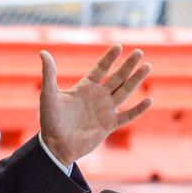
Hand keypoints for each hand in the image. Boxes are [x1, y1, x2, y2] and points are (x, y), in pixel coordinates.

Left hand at [39, 44, 151, 166]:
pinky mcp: (109, 125)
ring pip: (124, 92)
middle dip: (128, 65)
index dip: (109, 58)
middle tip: (139, 52)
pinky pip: (127, 116)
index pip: (100, 69)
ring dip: (136, 80)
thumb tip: (43, 52)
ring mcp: (104, 111)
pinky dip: (138, 109)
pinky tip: (149, 100)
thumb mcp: (48, 95)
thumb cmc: (50, 120)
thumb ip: (49, 74)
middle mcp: (97, 97)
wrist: (55, 146)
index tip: (119, 46)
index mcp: (84, 88)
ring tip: (147, 67)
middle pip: (116, 77)